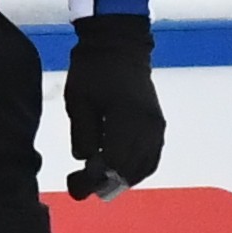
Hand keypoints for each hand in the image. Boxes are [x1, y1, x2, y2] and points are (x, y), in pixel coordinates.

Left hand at [64, 14, 160, 199]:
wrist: (119, 47)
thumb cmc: (92, 72)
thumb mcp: (78, 103)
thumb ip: (84, 135)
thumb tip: (86, 162)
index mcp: (126, 118)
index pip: (114, 162)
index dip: (93, 179)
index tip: (73, 182)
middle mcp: (148, 125)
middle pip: (131, 169)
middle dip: (105, 182)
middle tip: (81, 185)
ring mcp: (156, 125)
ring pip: (145, 166)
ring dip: (122, 178)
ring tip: (97, 179)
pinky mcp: (158, 124)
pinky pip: (152, 156)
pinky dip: (135, 168)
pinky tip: (116, 171)